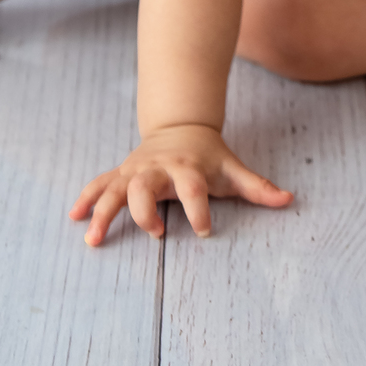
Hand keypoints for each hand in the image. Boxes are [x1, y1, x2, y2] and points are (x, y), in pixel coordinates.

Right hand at [69, 123, 292, 245]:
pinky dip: (87, 200)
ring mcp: (135, 170)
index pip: (193, 187)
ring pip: (114, 189)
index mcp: (187, 167)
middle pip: (144, 186)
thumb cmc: (210, 156)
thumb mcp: (234, 169)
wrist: (180, 127)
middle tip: (154, 232)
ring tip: (93, 239)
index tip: (205, 231)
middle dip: (145, 210)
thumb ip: (259, 187)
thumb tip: (290, 200)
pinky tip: (75, 218)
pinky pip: (100, 185)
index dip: (199, 209)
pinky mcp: (121, 174)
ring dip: (103, 212)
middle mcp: (158, 167)